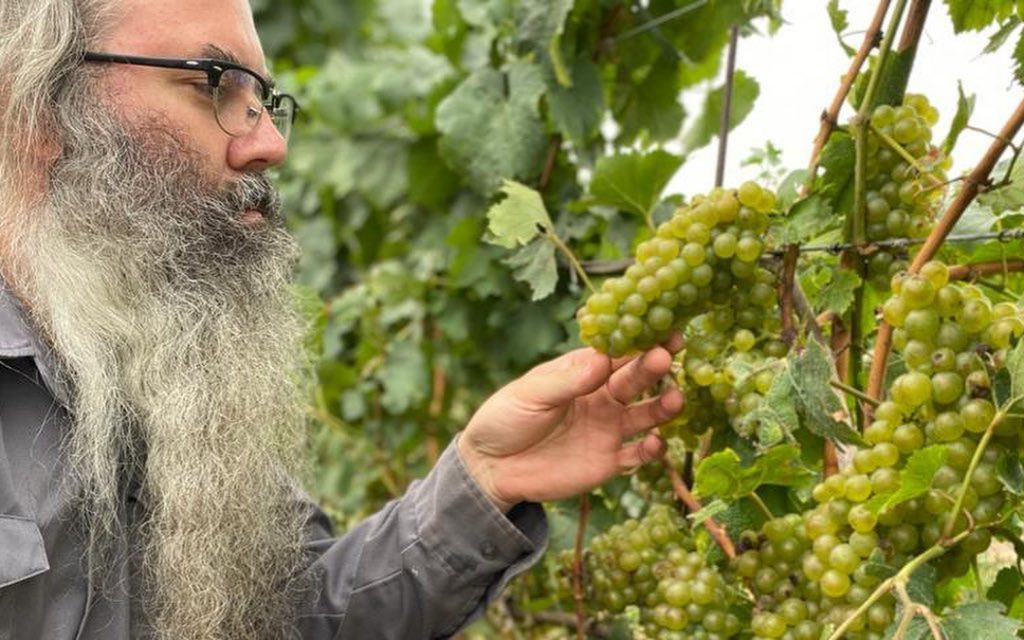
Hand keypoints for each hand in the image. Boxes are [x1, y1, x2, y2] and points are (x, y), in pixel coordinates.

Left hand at [457, 335, 683, 511]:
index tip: (661, 328)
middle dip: (652, 367)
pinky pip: (637, 455)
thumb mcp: (530, 395)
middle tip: (666, 357)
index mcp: (582, 372)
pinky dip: (651, 450)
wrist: (491, 468)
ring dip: (662, 407)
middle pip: (634, 379)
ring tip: (676, 400)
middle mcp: (601, 397)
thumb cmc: (506, 419)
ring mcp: (608, 429)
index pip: (615, 352)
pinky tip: (657, 443)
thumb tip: (602, 359)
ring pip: (645, 415)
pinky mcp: (608, 462)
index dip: (638, 340)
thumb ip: (567, 381)